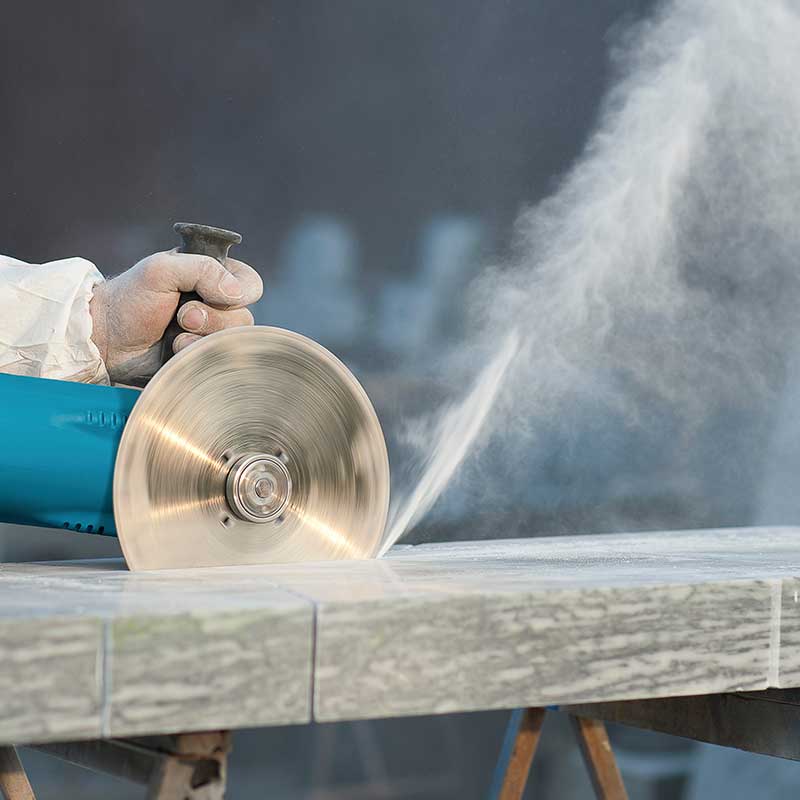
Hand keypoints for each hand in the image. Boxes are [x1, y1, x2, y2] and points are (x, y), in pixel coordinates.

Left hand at [90, 249, 262, 384]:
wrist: (105, 340)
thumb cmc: (129, 299)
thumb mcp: (161, 270)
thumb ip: (202, 269)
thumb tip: (236, 292)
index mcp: (212, 276)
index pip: (251, 285)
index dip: (238, 293)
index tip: (206, 294)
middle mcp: (217, 305)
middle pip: (245, 318)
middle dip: (212, 319)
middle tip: (181, 317)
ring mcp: (210, 334)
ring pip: (234, 342)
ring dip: (202, 339)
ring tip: (174, 336)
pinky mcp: (203, 357)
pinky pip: (219, 361)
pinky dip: (197, 356)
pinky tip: (174, 351)